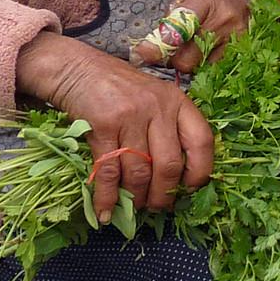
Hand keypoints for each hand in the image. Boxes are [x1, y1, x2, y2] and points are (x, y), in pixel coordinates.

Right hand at [17, 33, 215, 220]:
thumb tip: (177, 178)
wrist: (78, 69)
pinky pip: (109, 171)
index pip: (201, 141)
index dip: (200, 172)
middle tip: (158, 208)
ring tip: (135, 207)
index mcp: (177, 101)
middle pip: (169, 165)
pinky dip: (107, 196)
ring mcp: (130, 116)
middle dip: (164, 195)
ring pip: (139, 172)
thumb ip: (168, 128)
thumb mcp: (154, 99)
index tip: (190, 191)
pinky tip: (106, 210)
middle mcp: (158, 108)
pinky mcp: (102, 126)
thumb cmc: (120, 89)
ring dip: (137, 198)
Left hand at [132, 0, 257, 72]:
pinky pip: (212, 70)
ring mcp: (233, 40)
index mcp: (204, 0)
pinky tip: (203, 56)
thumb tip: (148, 48)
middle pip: (185, 57)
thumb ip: (170, 20)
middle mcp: (222, 20)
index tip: (141, 55)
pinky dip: (203, 66)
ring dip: (188, 64)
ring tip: (190, 52)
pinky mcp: (240, 53)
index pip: (178, 26)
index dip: (158, 44)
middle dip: (173, 59)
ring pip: (198, 67)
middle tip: (172, 52)